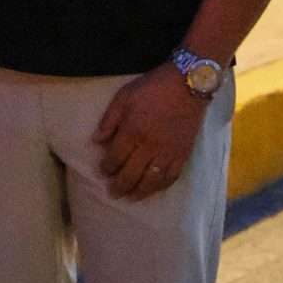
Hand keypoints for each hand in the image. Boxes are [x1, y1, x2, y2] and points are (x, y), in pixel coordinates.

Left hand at [92, 65, 207, 199]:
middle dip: (119, 186)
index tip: (103, 172)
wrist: (187, 84)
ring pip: (150, 180)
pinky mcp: (183, 154)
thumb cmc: (152, 88)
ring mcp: (167, 153)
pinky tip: (153, 190)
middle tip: (112, 193)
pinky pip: (170, 177)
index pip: (115, 158)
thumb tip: (96, 141)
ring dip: (139, 192)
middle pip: (131, 174)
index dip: (107, 168)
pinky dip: (160, 187)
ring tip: (130, 198)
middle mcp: (149, 146)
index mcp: (132, 131)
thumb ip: (109, 120)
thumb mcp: (124, 97)